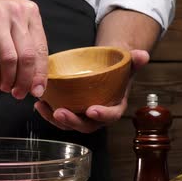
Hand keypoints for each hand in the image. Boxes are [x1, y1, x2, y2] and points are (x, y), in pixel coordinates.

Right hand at [0, 0, 47, 99]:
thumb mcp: (11, 19)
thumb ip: (24, 42)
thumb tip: (34, 76)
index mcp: (29, 11)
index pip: (40, 49)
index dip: (39, 73)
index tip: (37, 90)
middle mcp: (15, 13)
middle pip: (27, 56)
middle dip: (24, 81)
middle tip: (19, 93)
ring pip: (9, 60)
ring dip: (8, 80)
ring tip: (5, 88)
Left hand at [34, 49, 149, 132]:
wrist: (105, 72)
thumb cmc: (117, 70)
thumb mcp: (127, 63)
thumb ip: (135, 60)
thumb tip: (142, 55)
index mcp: (115, 108)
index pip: (111, 116)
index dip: (102, 115)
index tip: (92, 110)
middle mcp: (98, 117)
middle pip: (85, 125)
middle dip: (72, 121)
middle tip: (60, 112)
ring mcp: (82, 116)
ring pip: (69, 124)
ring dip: (54, 119)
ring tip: (43, 107)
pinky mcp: (70, 112)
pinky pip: (58, 117)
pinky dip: (47, 112)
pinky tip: (39, 103)